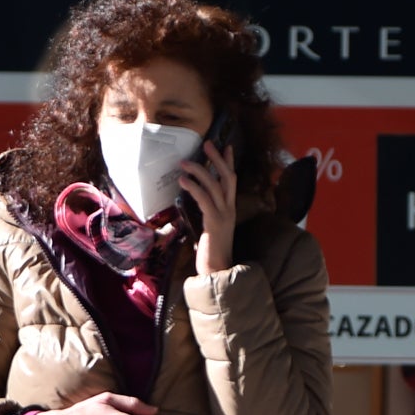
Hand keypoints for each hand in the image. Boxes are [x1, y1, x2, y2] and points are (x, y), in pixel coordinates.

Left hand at [180, 139, 239, 275]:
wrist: (217, 270)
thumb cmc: (210, 251)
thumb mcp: (209, 226)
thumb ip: (206, 212)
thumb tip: (193, 197)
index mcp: (230, 209)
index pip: (232, 181)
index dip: (230, 162)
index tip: (226, 146)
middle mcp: (230, 209)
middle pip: (228, 177)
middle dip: (218, 158)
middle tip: (207, 143)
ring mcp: (224, 215)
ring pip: (215, 185)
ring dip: (199, 170)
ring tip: (184, 162)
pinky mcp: (214, 222)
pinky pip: (204, 199)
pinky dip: (193, 187)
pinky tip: (183, 181)